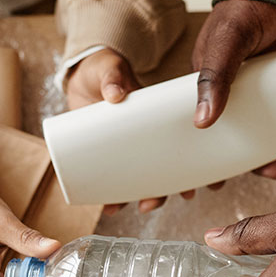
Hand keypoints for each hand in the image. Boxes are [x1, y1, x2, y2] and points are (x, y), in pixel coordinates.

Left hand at [64, 48, 179, 213]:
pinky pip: (110, 176)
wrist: (83, 71)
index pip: (181, 151)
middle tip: (152, 203)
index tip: (192, 190)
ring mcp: (125, 147)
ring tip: (124, 208)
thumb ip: (113, 76)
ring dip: (134, 197)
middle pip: (161, 173)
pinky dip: (109, 193)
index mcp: (156, 122)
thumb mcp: (111, 68)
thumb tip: (115, 94)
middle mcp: (146, 140)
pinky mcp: (104, 149)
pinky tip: (106, 206)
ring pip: (138, 179)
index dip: (190, 174)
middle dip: (160, 194)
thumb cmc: (104, 68)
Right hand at [192, 0, 275, 182]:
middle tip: (275, 174)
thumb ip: (214, 76)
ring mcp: (267, 91)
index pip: (207, 132)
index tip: (214, 186)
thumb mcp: (226, 44)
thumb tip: (201, 122)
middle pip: (246, 139)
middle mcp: (238, 94)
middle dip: (260, 162)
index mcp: (212, 89)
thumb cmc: (245, 9)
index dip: (209, 162)